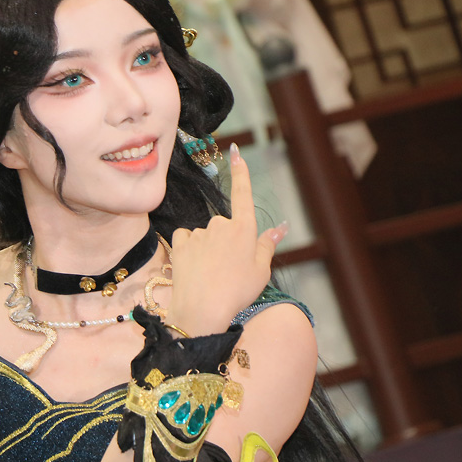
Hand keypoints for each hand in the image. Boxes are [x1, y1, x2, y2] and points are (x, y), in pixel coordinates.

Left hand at [165, 144, 286, 335]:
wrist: (201, 309)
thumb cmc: (236, 292)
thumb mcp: (261, 270)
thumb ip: (267, 245)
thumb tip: (280, 227)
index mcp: (244, 229)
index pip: (242, 194)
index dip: (240, 172)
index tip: (235, 152)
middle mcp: (220, 224)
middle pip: (224, 227)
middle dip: (226, 243)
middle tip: (229, 271)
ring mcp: (199, 232)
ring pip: (205, 236)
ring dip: (207, 249)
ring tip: (210, 275)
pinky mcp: (180, 241)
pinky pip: (186, 240)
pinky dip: (189, 250)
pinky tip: (193, 267)